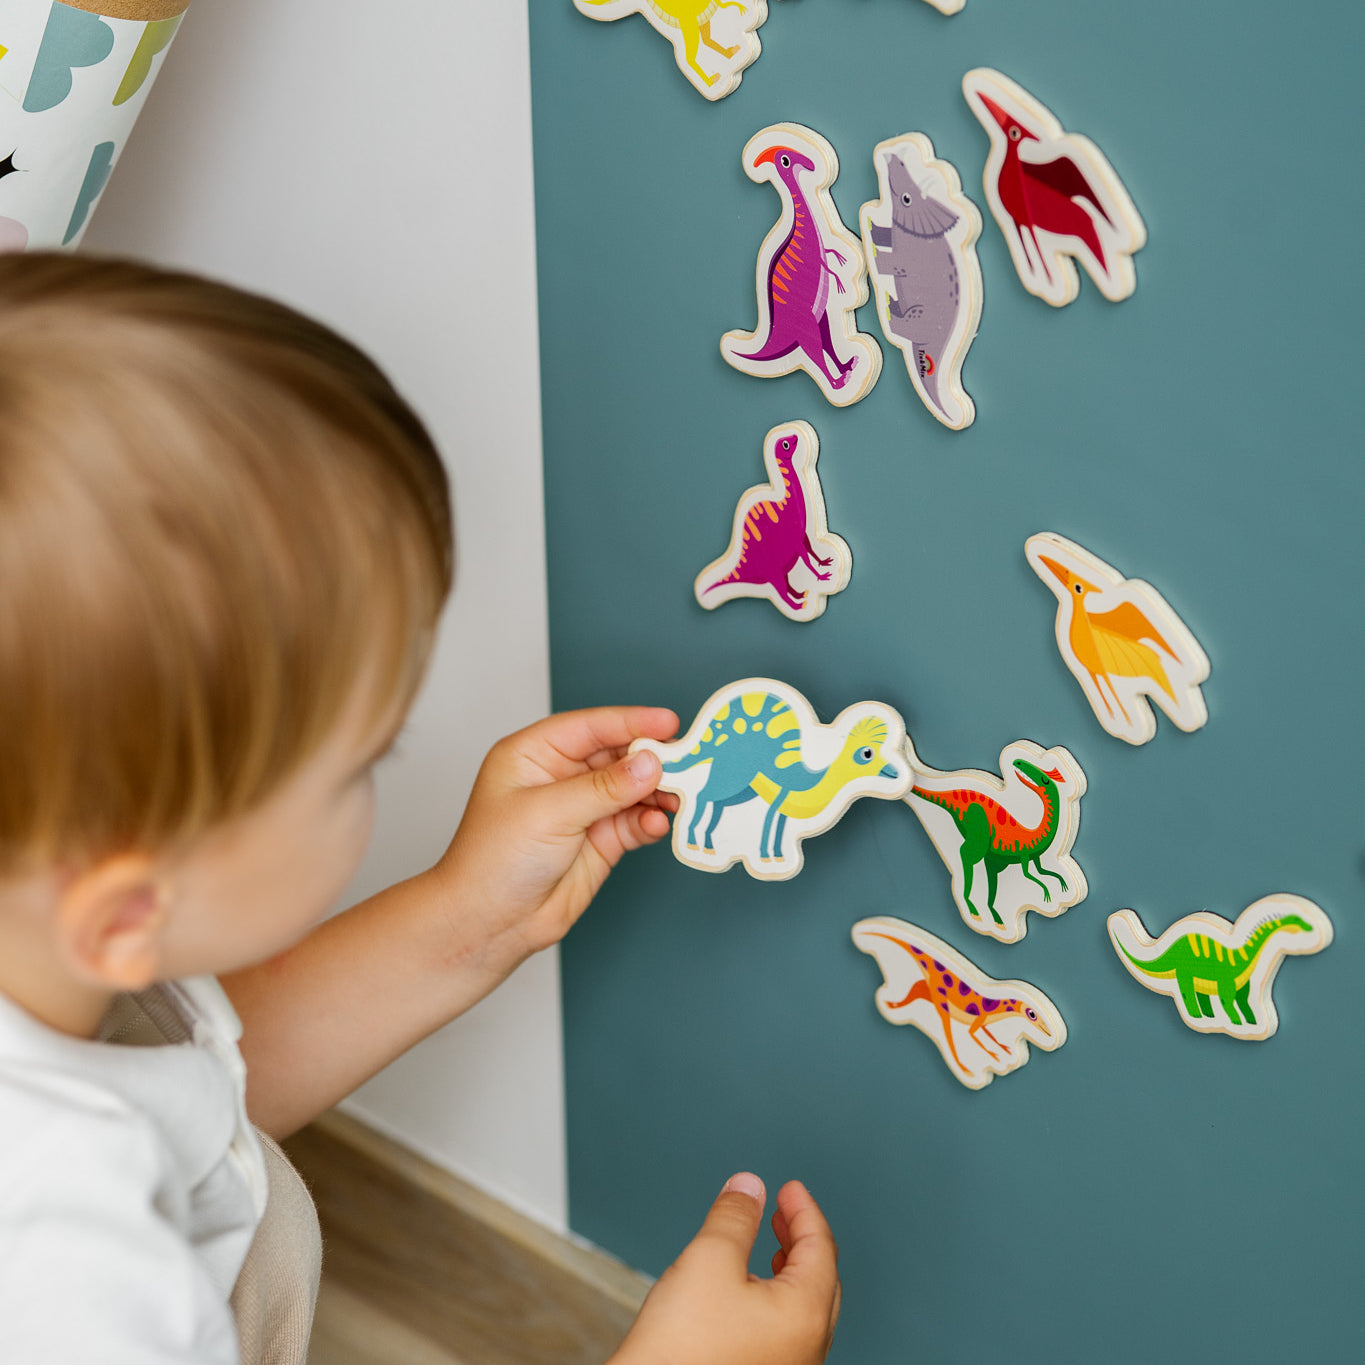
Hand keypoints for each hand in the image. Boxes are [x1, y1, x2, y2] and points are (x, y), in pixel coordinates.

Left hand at [431, 706, 678, 972]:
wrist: (488, 924)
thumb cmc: (493, 861)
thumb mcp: (548, 813)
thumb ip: (603, 787)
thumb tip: (650, 763)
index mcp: (535, 753)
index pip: (590, 726)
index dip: (631, 722)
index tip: (668, 723)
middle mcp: (560, 776)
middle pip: (617, 755)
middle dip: (651, 759)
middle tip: (688, 762)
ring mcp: (582, 809)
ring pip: (632, 789)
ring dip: (657, 792)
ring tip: (679, 797)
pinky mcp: (599, 841)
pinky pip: (634, 822)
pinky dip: (650, 821)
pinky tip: (657, 825)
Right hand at [612, 1175, 840, 1364]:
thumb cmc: (682, 1350)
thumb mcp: (708, 1259)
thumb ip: (735, 1217)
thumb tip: (749, 1188)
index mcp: (804, 1314)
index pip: (820, 1247)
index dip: (804, 1210)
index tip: (791, 1189)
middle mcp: (806, 1347)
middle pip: (820, 1278)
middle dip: (801, 1238)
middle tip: (784, 1211)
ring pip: (803, 1307)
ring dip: (790, 1268)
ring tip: (771, 1247)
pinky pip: (786, 1330)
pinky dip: (777, 1297)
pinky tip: (750, 1293)